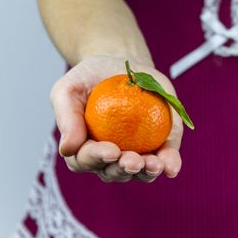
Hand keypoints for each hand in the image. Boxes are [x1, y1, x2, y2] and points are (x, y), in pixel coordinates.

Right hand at [50, 55, 183, 182]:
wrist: (122, 65)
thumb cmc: (90, 78)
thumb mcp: (69, 88)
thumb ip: (66, 117)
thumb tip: (67, 148)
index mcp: (83, 147)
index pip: (86, 160)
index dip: (97, 158)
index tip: (111, 150)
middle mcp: (109, 158)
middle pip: (113, 172)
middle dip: (124, 169)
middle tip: (133, 161)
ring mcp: (136, 154)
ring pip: (140, 173)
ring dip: (147, 172)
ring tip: (155, 164)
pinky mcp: (160, 145)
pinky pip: (165, 159)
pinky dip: (170, 164)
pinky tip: (171, 166)